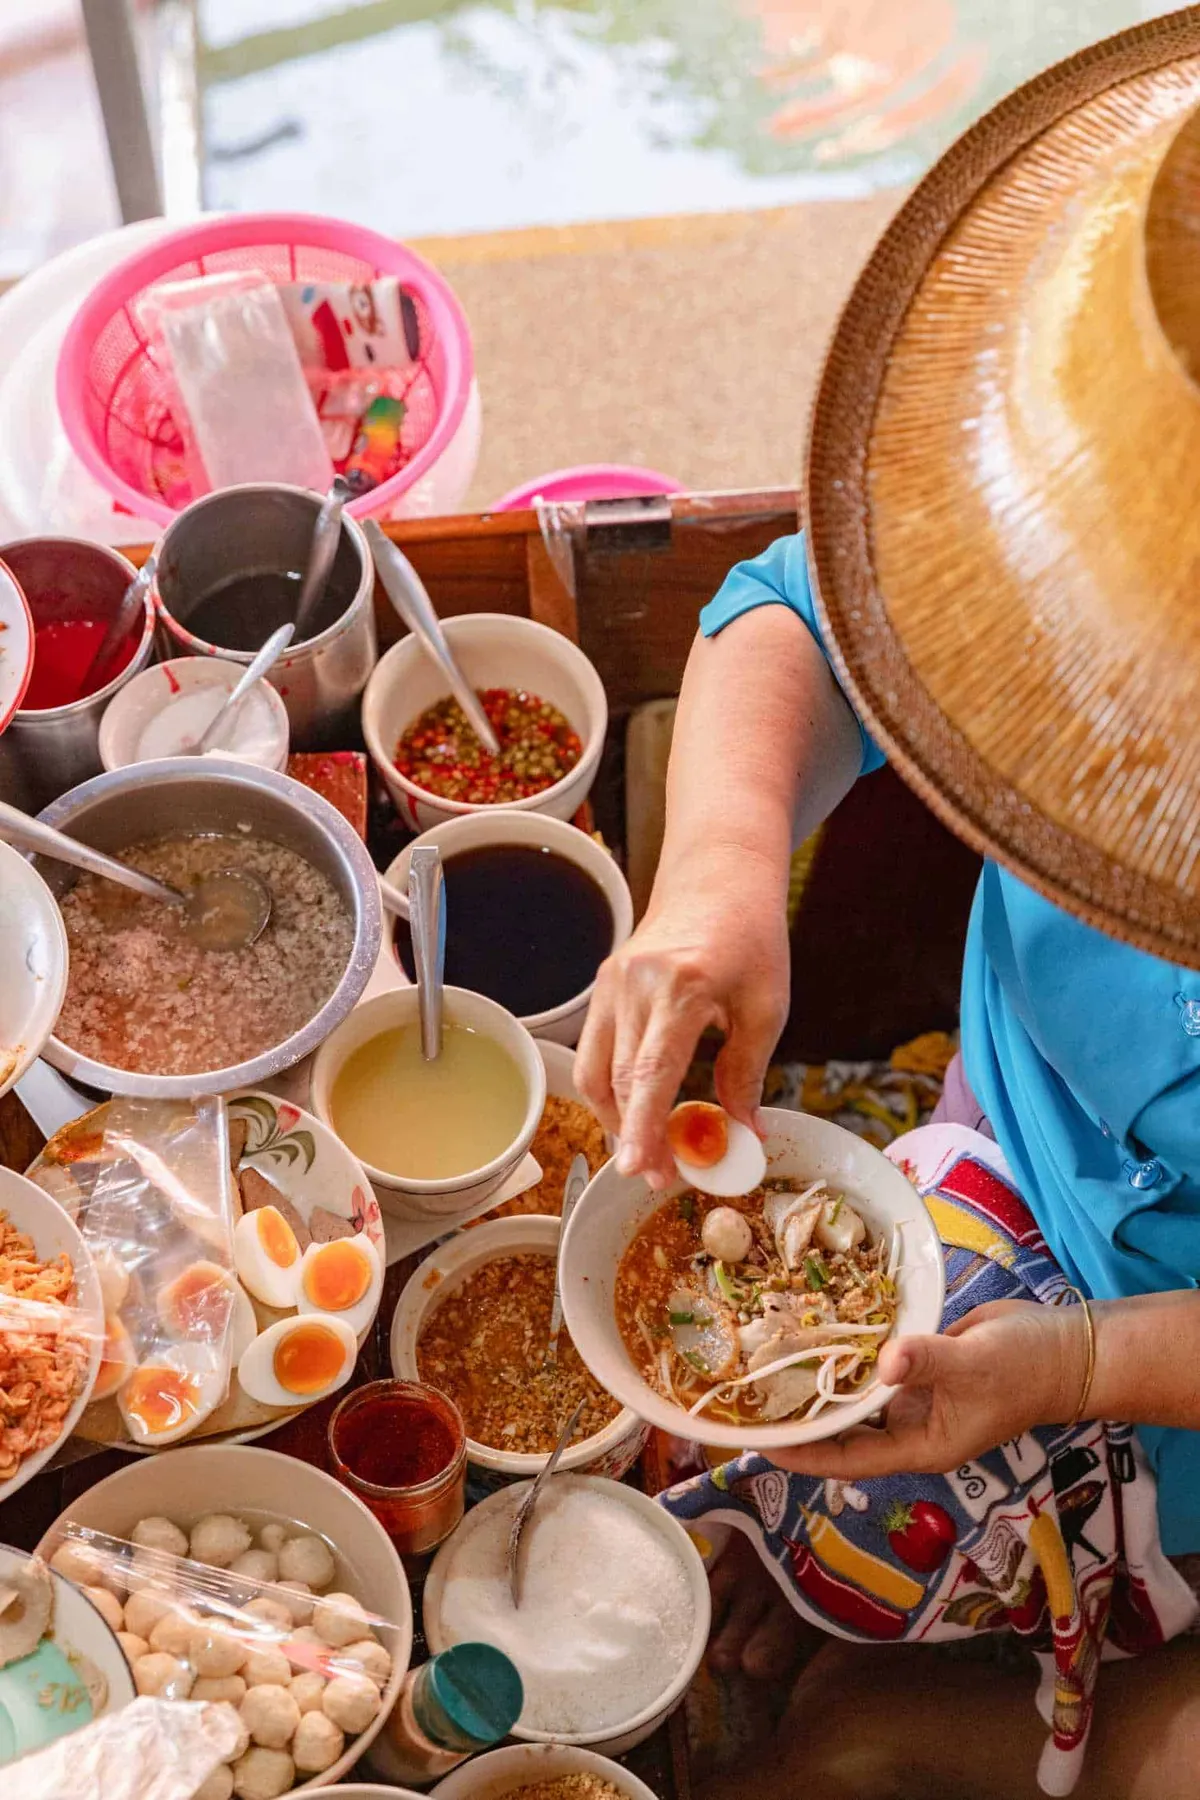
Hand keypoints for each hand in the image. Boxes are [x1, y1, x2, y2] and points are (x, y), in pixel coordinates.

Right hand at [575, 848, 789, 1186]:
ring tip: (649, 1148)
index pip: (651, 1071)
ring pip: (595, 1070)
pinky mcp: (603, 985)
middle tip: (660, 1176)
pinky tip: (638, 1107)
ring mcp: (611, 983)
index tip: (637, 1169)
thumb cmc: (750, 936)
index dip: (641, 1126)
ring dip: (617, 1117)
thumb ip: (747, 1072)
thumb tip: (744, 1133)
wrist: (718, 877)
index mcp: (682, 987)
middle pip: (617, 1080)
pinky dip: (612, 1087)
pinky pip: (596, 1050)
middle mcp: (635, 984)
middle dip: (633, 1136)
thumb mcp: (766, 1005)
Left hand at [770, 1300, 1088, 1479]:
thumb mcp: (975, 1365)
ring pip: (853, 1398)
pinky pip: (869, 1365)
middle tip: (748, 1402)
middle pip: (841, 1432)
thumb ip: (928, 1362)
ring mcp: (911, 1396)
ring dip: (818, 1386)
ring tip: (766, 1368)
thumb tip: (886, 1362)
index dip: (804, 1454)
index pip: (848, 1458)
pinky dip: (844, 1355)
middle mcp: (909, 1426)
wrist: (1062, 1348)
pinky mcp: (915, 1365)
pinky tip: (812, 1334)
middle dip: (800, 1421)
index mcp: (921, 1446)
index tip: (761, 1445)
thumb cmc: (1024, 1369)